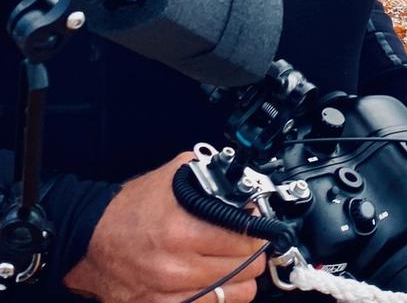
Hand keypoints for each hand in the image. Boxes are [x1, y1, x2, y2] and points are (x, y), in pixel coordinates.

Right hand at [63, 152, 266, 302]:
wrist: (89, 239)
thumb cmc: (129, 208)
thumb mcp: (171, 177)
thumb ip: (209, 176)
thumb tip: (240, 183)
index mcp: (181, 231)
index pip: (244, 238)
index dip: (257, 228)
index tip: (256, 222)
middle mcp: (176, 269)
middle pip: (246, 269)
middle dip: (252, 252)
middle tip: (247, 241)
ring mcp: (168, 296)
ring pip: (236, 296)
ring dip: (241, 278)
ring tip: (234, 263)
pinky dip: (220, 298)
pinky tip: (216, 281)